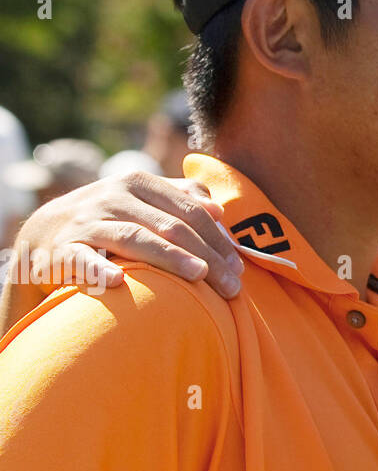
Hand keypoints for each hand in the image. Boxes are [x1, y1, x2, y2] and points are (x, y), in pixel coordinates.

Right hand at [10, 171, 243, 299]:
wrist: (44, 235)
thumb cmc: (107, 220)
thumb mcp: (140, 201)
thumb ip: (179, 199)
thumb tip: (219, 209)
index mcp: (138, 183)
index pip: (189, 210)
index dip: (218, 238)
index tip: (240, 267)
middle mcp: (113, 197)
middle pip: (170, 225)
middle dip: (207, 256)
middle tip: (232, 286)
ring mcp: (88, 222)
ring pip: (135, 238)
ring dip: (170, 258)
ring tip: (199, 276)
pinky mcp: (64, 249)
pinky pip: (84, 259)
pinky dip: (99, 269)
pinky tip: (119, 281)